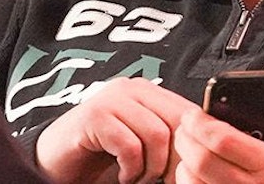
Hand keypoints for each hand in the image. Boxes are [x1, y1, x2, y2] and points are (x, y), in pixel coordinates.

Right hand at [34, 77, 197, 183]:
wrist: (57, 164)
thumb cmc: (103, 156)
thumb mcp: (145, 144)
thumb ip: (171, 138)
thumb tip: (206, 149)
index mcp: (151, 91)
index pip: (191, 113)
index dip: (195, 144)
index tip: (189, 169)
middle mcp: (133, 88)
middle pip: (179, 122)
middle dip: (176, 158)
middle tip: (162, 178)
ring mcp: (112, 99)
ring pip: (157, 134)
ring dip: (151, 167)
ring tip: (138, 177)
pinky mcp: (94, 116)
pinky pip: (130, 145)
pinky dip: (131, 169)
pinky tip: (123, 175)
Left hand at [171, 103, 263, 183]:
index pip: (225, 140)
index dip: (202, 123)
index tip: (195, 113)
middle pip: (201, 161)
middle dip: (186, 138)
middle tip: (186, 125)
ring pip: (193, 182)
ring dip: (184, 161)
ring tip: (190, 147)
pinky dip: (189, 182)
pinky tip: (196, 171)